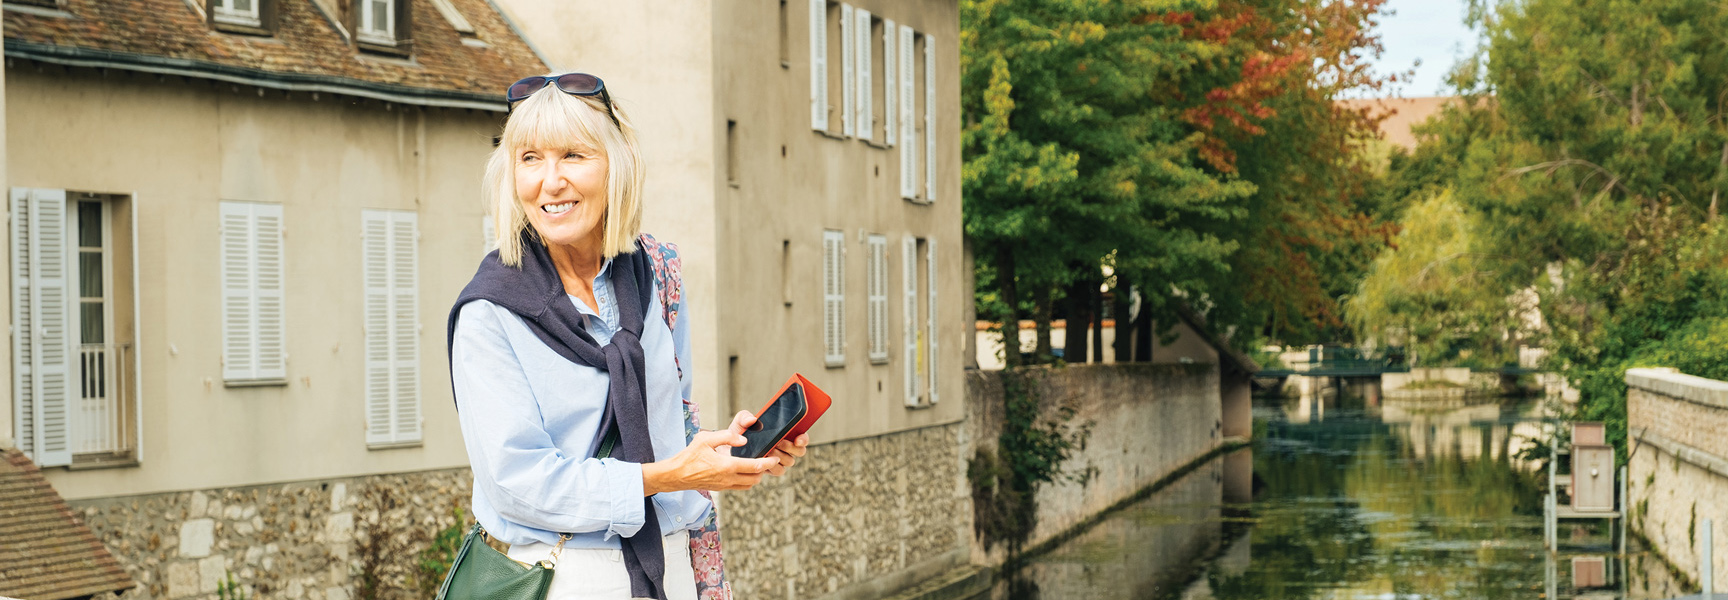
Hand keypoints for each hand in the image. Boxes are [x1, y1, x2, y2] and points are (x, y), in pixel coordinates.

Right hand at [642, 423, 778, 494]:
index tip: (775, 457)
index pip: (755, 466)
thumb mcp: (706, 438)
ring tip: (757, 465)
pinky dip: (746, 481)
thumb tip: (743, 440)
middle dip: (764, 470)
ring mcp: (724, 486)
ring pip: (748, 485)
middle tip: (767, 459)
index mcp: (726, 466)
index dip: (768, 462)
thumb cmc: (689, 455)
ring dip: (755, 476)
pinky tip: (743, 471)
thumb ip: (726, 437)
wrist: (676, 474)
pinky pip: (739, 487)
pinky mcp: (720, 488)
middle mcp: (728, 479)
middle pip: (755, 478)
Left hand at [726, 411, 808, 475]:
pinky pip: (778, 471)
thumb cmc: (739, 433)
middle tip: (778, 443)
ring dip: (780, 456)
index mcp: (785, 433)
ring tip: (769, 450)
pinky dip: (773, 466)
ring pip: (789, 461)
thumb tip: (752, 420)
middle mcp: (786, 447)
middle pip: (800, 451)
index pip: (802, 436)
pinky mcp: (772, 469)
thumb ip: (745, 417)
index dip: (804, 438)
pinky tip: (764, 460)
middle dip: (790, 447)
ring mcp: (780, 459)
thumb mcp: (741, 422)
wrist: (728, 449)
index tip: (798, 439)